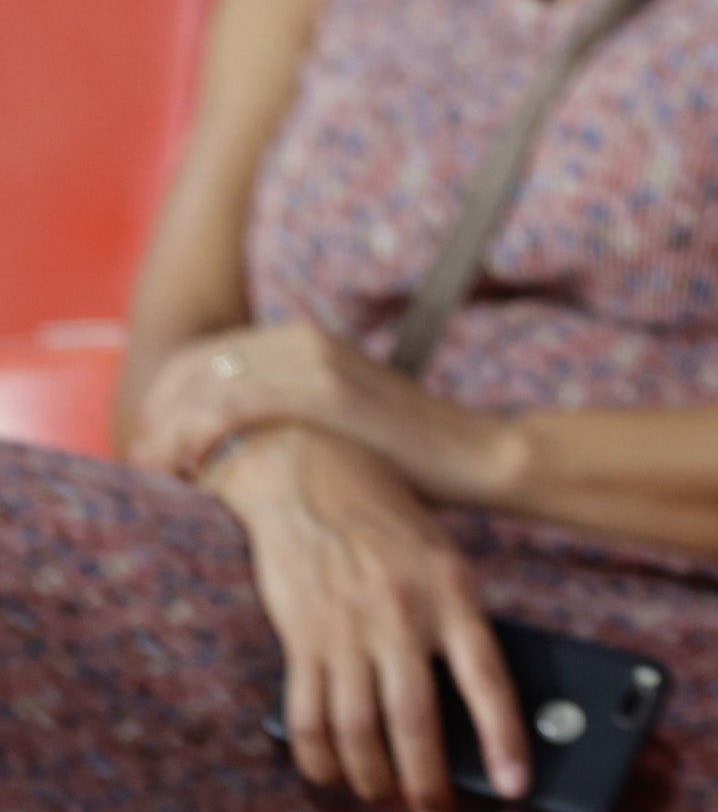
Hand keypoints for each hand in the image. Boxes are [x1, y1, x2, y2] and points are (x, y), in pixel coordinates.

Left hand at [134, 321, 506, 498]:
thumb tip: (238, 452)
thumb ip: (289, 420)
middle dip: (156, 415)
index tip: (154, 450)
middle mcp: (301, 338)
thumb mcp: (338, 428)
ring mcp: (312, 359)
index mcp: (303, 339)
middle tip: (145, 467)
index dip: (165, 402)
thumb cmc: (413, 460)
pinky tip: (191, 467)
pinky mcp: (323, 389)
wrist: (478, 457)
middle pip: (193, 367)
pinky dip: (197, 435)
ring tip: (159, 473)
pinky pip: (233, 404)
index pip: (203, 358)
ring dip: (168, 429)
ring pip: (204, 384)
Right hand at [209, 424, 531, 811]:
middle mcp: (399, 616)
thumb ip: (459, 624)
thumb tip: (476, 705)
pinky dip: (320, 756)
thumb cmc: (392, 521)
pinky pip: (309, 714)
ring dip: (374, 780)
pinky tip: (333, 776)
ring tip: (389, 804)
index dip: (503, 739)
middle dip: (427, 785)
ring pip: (358, 729)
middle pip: (414, 721)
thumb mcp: (445, 561)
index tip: (514, 786)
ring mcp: (345, 630)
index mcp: (452, 594)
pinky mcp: (301, 638)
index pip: (486, 680)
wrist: (309, 471)